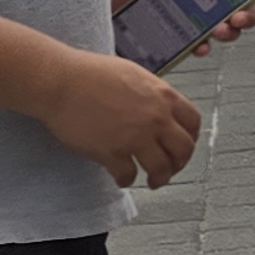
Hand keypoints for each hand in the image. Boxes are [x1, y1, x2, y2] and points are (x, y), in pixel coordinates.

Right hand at [45, 49, 204, 188]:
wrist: (61, 81)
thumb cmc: (90, 73)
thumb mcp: (135, 75)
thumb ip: (153, 94)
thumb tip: (160, 108)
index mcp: (164, 96)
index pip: (193, 122)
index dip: (191, 138)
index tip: (183, 145)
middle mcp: (156, 117)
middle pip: (184, 149)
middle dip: (180, 163)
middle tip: (171, 168)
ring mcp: (135, 136)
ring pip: (161, 167)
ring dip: (160, 178)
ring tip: (153, 181)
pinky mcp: (112, 152)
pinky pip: (129, 175)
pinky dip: (127, 181)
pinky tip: (123, 180)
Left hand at [103, 0, 254, 56]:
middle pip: (241, 8)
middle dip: (249, 14)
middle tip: (241, 17)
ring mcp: (188, 18)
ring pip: (222, 30)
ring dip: (229, 33)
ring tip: (222, 31)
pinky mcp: (171, 36)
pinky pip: (194, 47)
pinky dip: (202, 49)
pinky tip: (200, 47)